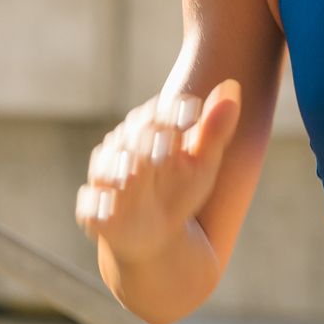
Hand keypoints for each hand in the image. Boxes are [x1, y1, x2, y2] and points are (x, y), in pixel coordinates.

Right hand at [74, 80, 241, 263]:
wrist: (151, 235)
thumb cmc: (179, 191)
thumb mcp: (202, 165)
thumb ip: (214, 129)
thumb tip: (232, 87)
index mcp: (147, 132)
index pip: (158, 115)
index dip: (173, 114)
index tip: (193, 114)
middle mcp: (121, 149)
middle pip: (132, 138)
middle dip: (147, 140)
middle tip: (166, 144)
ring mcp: (103, 179)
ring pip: (107, 168)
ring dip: (120, 170)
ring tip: (134, 174)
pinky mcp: (92, 210)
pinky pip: (91, 205)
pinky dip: (98, 206)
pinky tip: (109, 210)